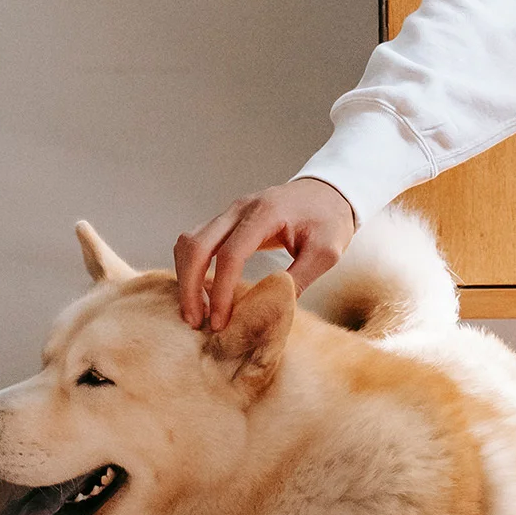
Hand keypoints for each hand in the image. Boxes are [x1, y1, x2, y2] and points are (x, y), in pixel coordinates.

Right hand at [176, 178, 355, 330]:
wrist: (328, 192)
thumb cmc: (329, 220)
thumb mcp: (326, 252)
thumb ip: (300, 277)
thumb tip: (272, 308)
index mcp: (265, 214)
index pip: (230, 255)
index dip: (221, 291)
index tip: (220, 322)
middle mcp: (240, 209)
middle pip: (196, 245)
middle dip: (189, 286)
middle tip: (194, 321)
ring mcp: (230, 213)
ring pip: (189, 242)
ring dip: (186, 277)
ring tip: (194, 311)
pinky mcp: (227, 221)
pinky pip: (197, 242)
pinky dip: (192, 267)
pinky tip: (201, 293)